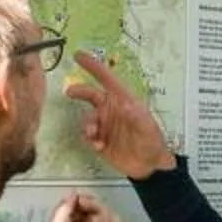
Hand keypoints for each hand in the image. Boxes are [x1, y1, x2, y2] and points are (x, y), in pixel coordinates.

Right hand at [65, 50, 178, 178]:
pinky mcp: (98, 139)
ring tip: (95, 136)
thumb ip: (137, 117)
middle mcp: (111, 109)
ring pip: (87, 118)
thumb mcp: (148, 129)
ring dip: (88, 125)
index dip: (93, 66)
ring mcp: (104, 124)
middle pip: (90, 94)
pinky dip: (89, 139)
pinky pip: (86, 135)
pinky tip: (99, 146)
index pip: (107, 79)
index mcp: (123, 100)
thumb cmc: (152, 142)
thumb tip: (125, 105)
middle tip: (69, 92)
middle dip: (79, 91)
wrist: (148, 166)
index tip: (78, 55)